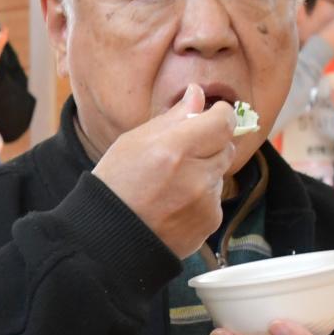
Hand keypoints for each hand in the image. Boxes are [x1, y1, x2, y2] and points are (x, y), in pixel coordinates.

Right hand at [90, 85, 246, 257]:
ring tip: (170, 187)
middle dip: (209, 146)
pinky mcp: (210, 222)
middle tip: (180, 157)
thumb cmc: (115, 185)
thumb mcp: (133, 142)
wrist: (108, 239)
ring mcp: (205, 202)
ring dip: (203, 175)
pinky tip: (174, 206)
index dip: (219, 115)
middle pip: (225, 147)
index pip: (223, 122)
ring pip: (219, 175)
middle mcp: (195, 176)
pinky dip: (200, 200)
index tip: (210, 117)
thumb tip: (197, 94)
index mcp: (173, 149)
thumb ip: (171, 118)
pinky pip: (214, 201)